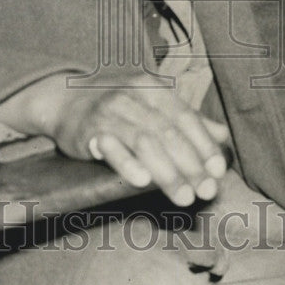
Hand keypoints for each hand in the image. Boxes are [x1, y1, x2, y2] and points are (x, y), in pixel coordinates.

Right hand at [47, 72, 229, 206]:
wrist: (62, 99)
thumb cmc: (115, 105)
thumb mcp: (150, 103)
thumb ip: (185, 119)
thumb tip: (222, 136)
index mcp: (152, 87)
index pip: (185, 116)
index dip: (204, 144)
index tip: (218, 170)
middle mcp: (132, 95)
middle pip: (168, 132)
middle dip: (191, 164)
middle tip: (206, 191)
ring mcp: (109, 111)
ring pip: (145, 141)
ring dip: (168, 172)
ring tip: (184, 197)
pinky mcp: (88, 131)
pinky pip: (110, 147)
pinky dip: (127, 163)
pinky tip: (143, 181)